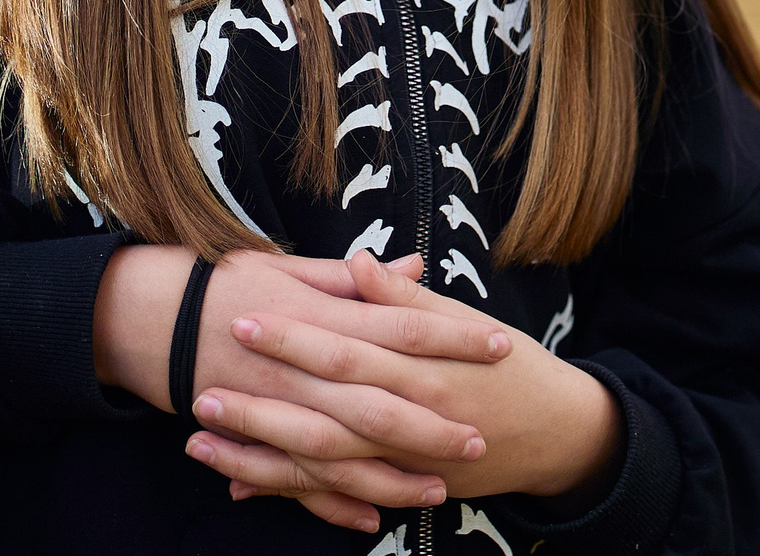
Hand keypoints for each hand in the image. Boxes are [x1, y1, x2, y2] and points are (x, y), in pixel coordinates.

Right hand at [93, 247, 511, 532]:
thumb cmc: (225, 282)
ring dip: (392, 475)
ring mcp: (278, 410)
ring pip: (345, 454)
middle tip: (479, 440)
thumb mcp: (291, 268)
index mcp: (321, 317)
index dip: (453, 336)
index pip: (403, 326)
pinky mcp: (253, 440)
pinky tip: (371, 517)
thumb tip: (413, 267)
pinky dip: (332, 503)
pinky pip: (298, 481)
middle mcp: (304, 370)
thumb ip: (355, 279)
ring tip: (439, 488)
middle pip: (381, 403)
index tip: (499, 344)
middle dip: (432, 426)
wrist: (147, 317)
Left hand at [190, 251, 621, 511]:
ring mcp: (402, 464)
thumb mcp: (468, 323)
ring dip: (259, 457)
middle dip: (260, 406)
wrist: (559, 434)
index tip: (243, 314)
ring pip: (321, 467)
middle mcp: (408, 421)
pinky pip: (336, 497)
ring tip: (200, 443)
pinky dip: (290, 494)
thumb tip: (360, 262)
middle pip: (323, 415)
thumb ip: (407, 299)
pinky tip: (239, 487)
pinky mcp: (399, 489)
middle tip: (202, 390)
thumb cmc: (511, 367)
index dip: (293, 334)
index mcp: (421, 369)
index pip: (345, 348)